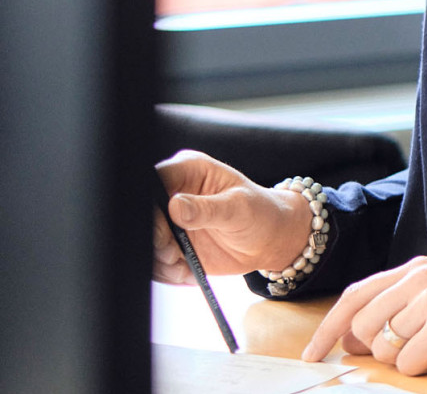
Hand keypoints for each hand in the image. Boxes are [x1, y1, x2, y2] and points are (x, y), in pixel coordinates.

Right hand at [153, 150, 311, 282]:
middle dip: (154, 239)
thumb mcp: (238, 208)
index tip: (163, 229)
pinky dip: (166, 271)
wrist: (269, 239)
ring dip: (159, 259)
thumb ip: (207, 209)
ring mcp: (169, 219)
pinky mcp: (170, 242)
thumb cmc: (261, 213)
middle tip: (173, 253)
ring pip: (144, 241)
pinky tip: (186, 270)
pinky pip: (154, 260)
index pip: (153, 180)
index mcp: (189, 170)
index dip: (148, 206)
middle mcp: (173, 192)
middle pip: (142, 215)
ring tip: (182, 264)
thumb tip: (175, 206)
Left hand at [301, 257, 426, 375]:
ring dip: (408, 360)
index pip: (354, 296)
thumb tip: (351, 338)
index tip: (312, 353)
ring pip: (384, 348)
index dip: (328, 327)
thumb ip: (399, 308)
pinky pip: (408, 364)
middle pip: (363, 327)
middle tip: (415, 352)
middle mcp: (420, 278)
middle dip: (377, 351)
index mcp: (417, 269)